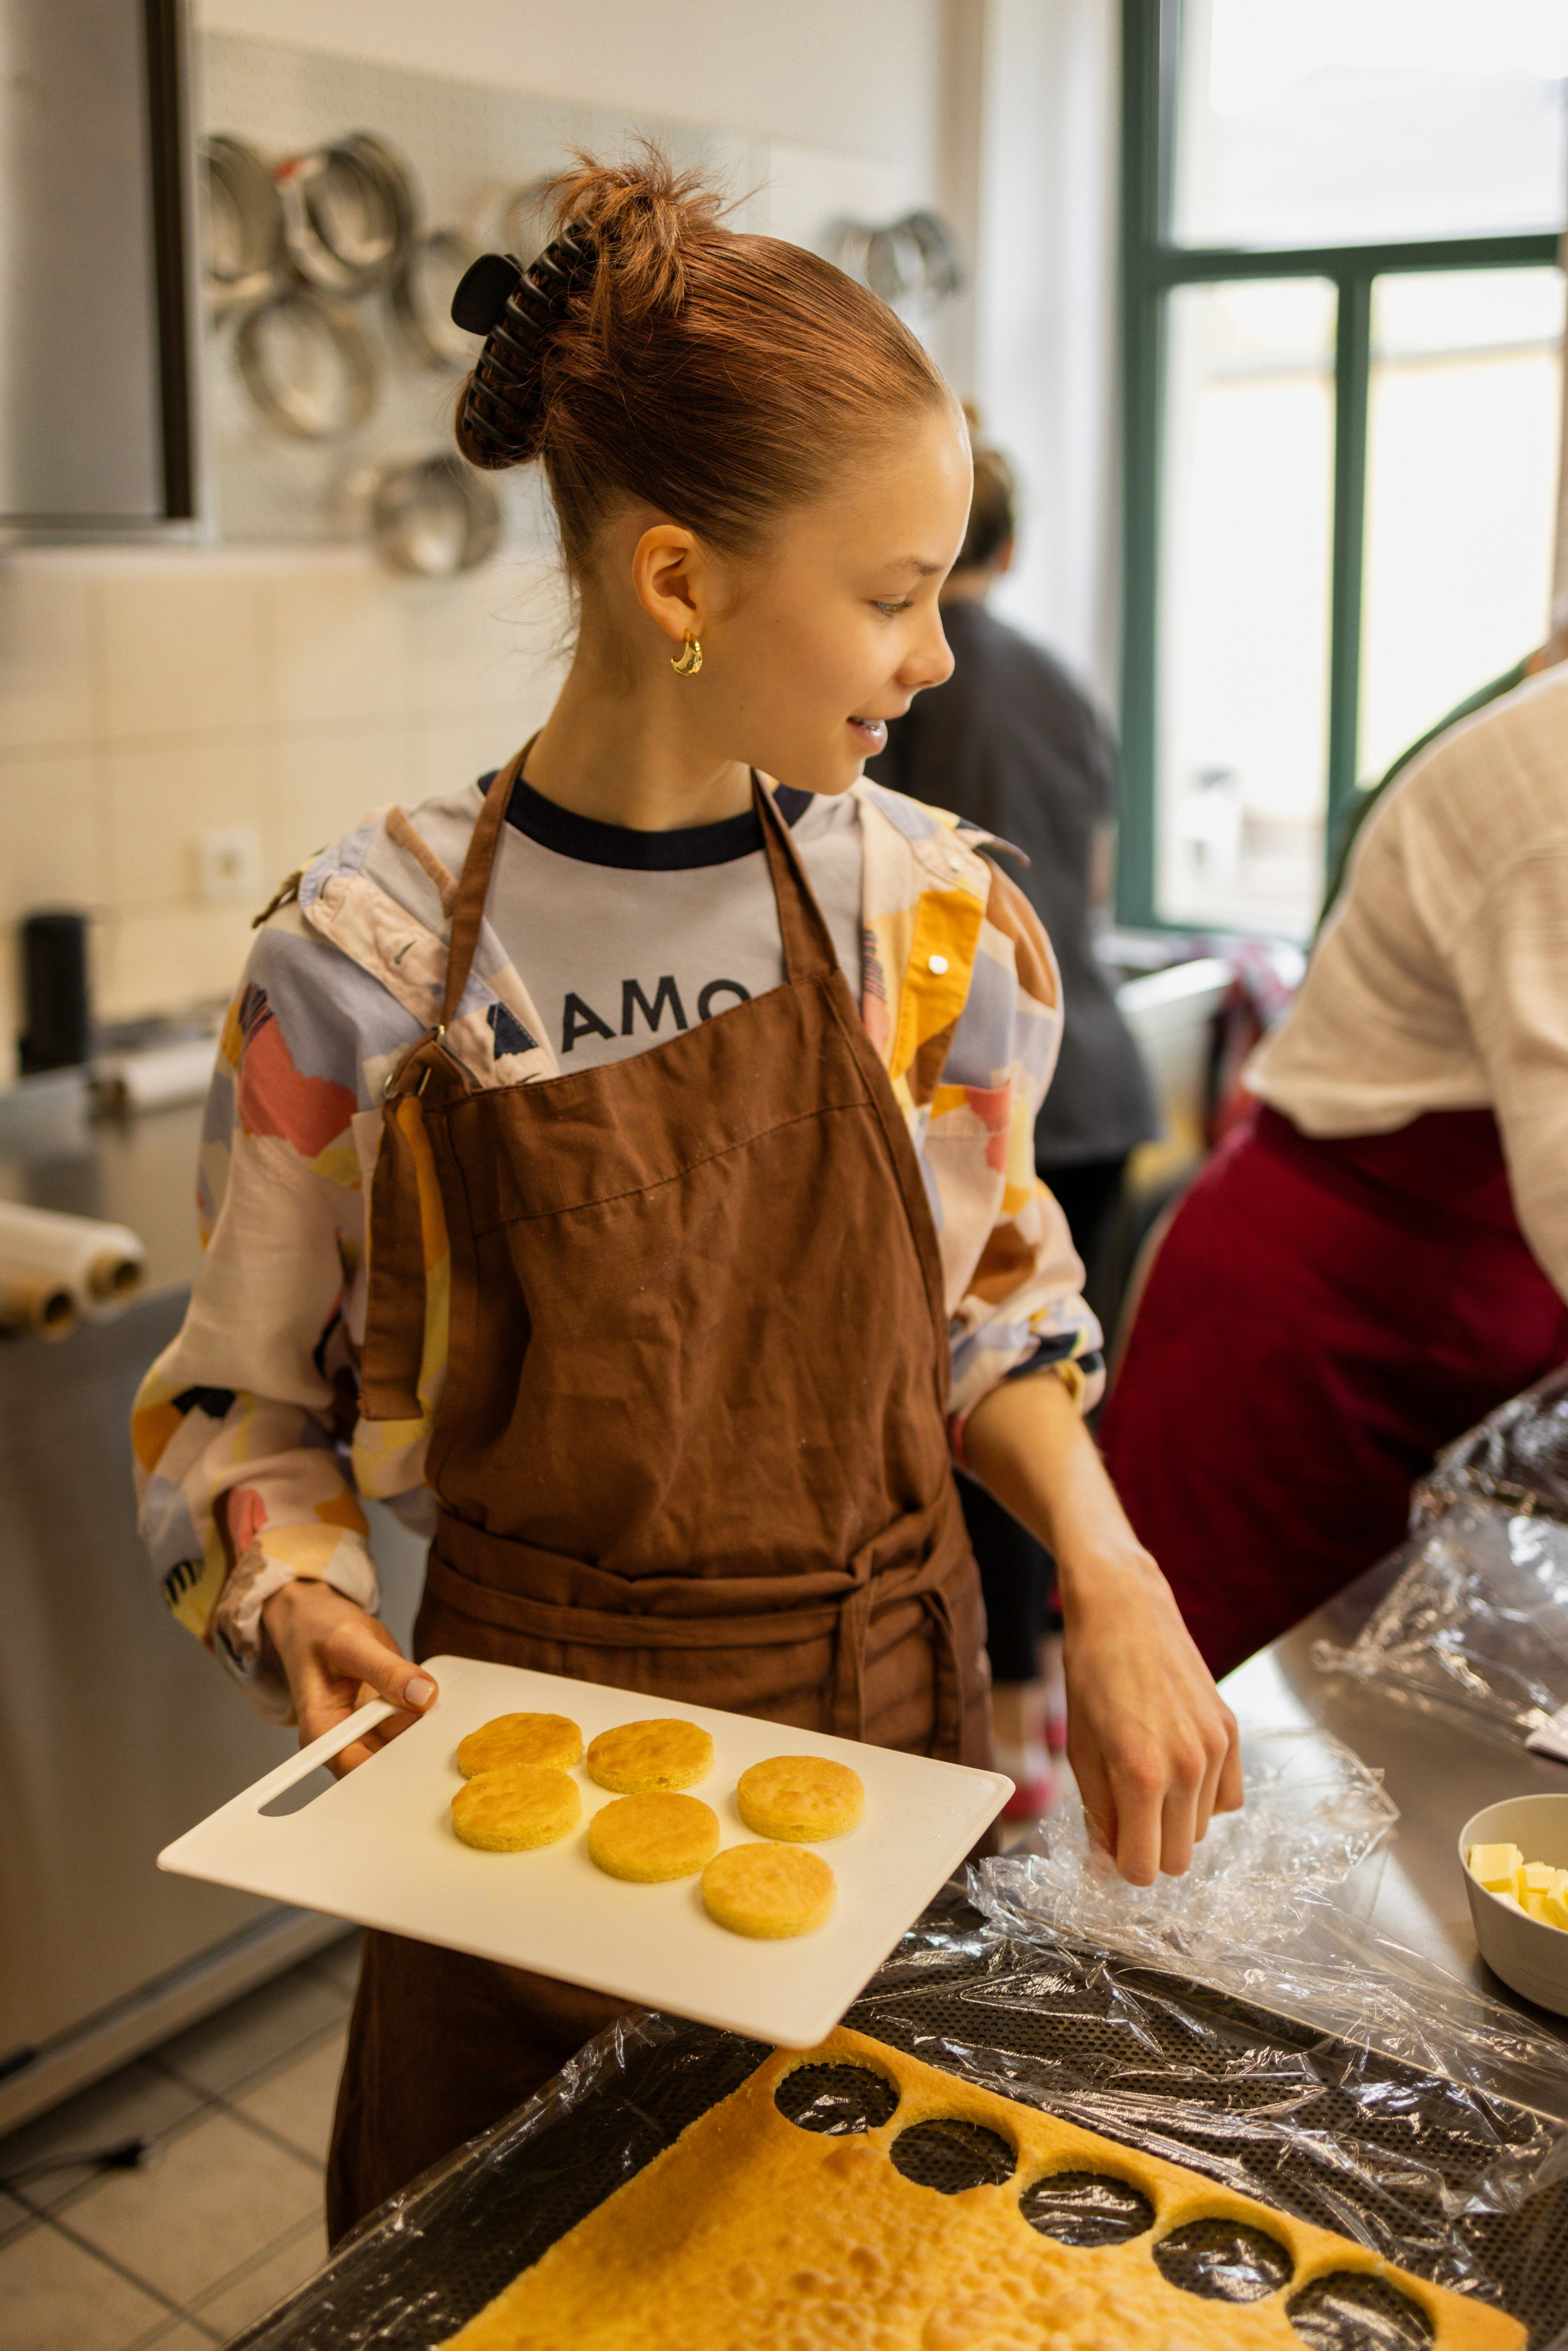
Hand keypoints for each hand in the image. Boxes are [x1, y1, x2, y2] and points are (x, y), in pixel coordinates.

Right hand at [261, 1579, 436, 1774]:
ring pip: (405, 1746)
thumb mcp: (350, 1642)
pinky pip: (413, 1724)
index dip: (393, 1771)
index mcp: (323, 1732)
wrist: (317, 1618)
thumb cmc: (317, 1630)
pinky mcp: (387, 1716)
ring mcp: (368, 1729)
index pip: (358, 1769)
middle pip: (386, 1765)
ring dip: (428, 1735)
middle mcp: (345, 1738)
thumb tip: (424, 1695)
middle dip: (417, 1754)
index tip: (429, 1758)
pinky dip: (429, 1716)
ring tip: (450, 1718)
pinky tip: (444, 1706)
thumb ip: (385, 1670)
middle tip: (451, 1737)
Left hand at [1061, 1546, 1241, 1884]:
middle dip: (1149, 1847)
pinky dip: (1204, 1798)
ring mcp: (1216, 1749)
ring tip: (1148, 1778)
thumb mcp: (1081, 1751)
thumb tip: (1115, 1860)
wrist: (1125, 1613)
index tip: (1113, 1848)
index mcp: (1142, 1775)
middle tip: (1126, 1815)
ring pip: (1202, 1830)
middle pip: (1178, 1858)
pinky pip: (1229, 1800)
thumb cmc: (1091, 1678)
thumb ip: (1101, 1813)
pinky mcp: (1232, 1732)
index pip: (1145, 1867)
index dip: (1125, 1866)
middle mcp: (1187, 1767)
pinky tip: (1178, 1769)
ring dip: (1174, 1820)